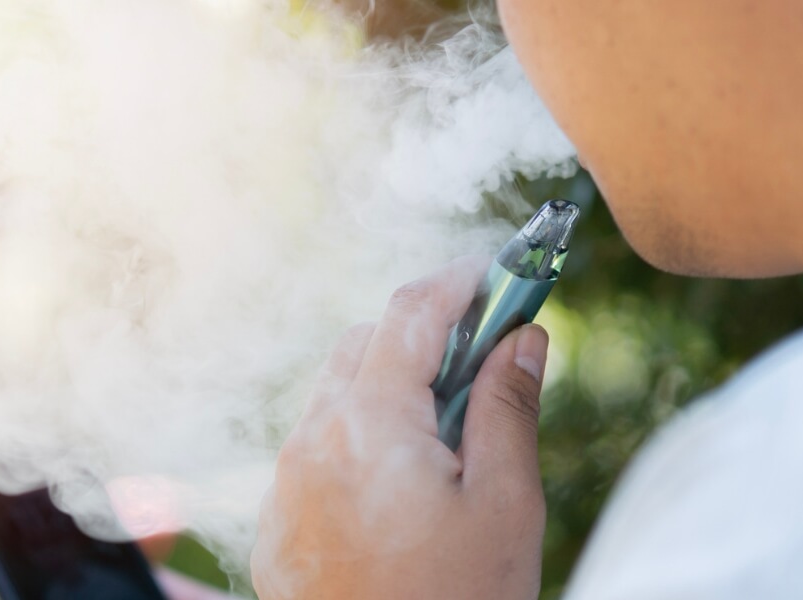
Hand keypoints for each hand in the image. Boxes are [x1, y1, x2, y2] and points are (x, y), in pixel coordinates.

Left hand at [251, 256, 549, 599]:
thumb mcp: (504, 504)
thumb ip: (508, 406)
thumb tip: (524, 335)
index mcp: (369, 425)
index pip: (410, 313)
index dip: (459, 280)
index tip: (499, 271)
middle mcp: (312, 442)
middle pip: (364, 346)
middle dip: (425, 332)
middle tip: (487, 353)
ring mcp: (286, 485)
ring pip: (336, 396)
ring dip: (391, 383)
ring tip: (452, 425)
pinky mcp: (278, 524)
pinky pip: (316, 447)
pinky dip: (360, 433)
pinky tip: (405, 479)